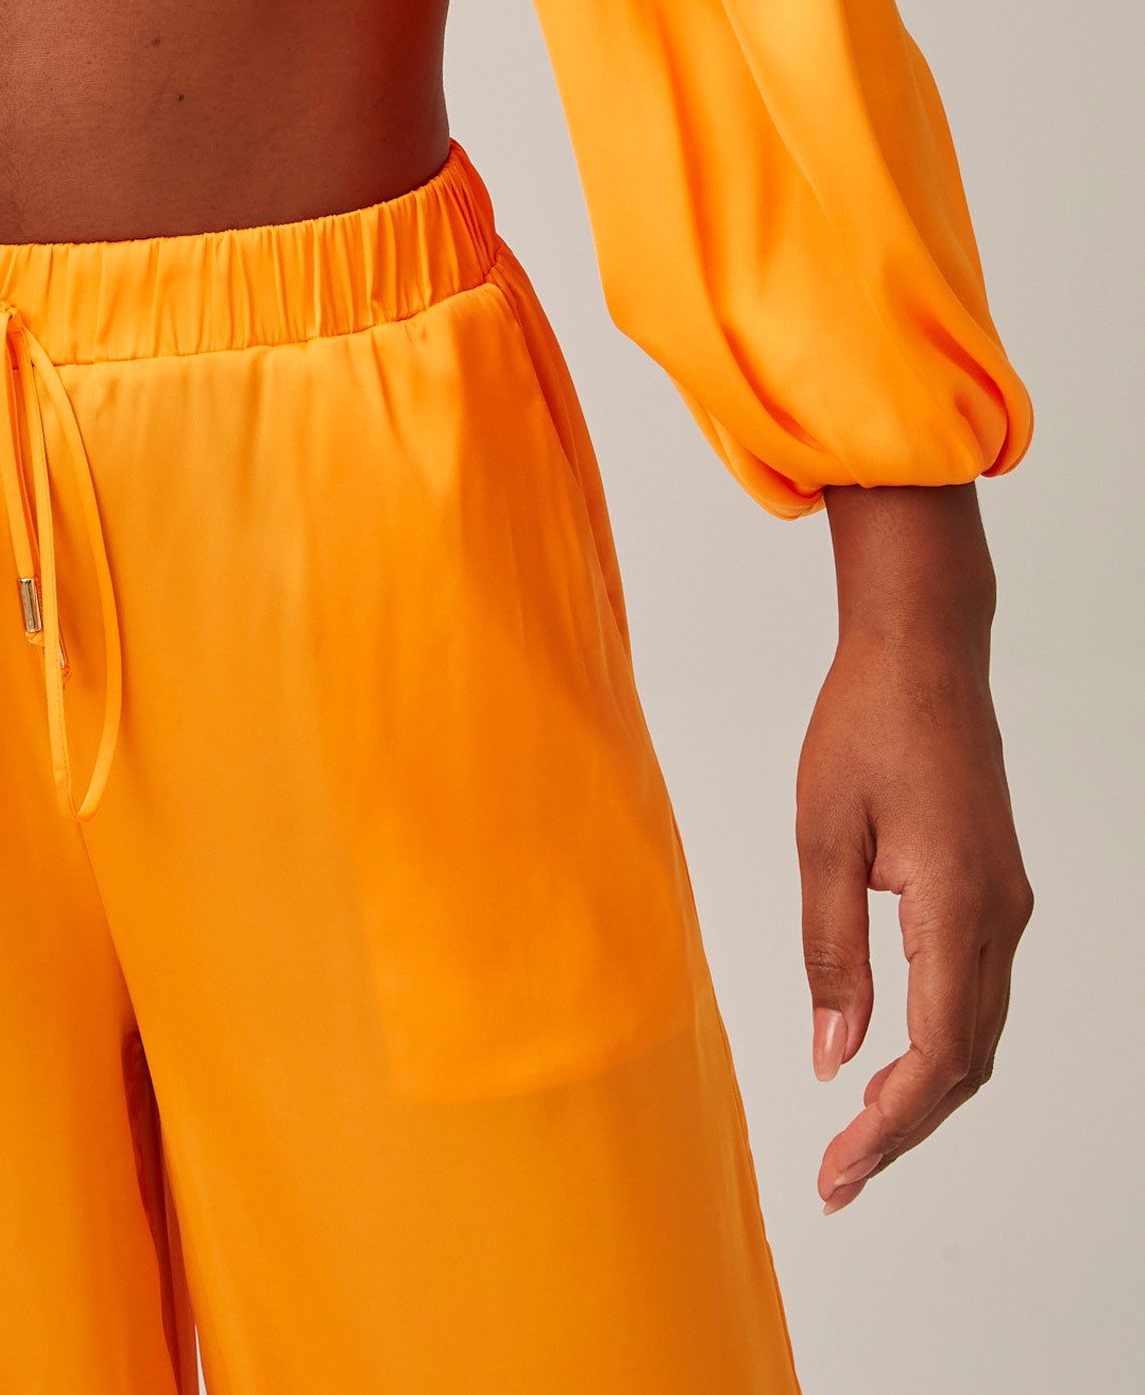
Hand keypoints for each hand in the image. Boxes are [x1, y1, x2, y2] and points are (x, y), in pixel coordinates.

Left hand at [797, 484, 1031, 1213]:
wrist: (923, 649)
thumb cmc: (865, 723)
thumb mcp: (822, 834)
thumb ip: (829, 950)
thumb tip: (834, 1056)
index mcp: (958, 906)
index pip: (936, 1056)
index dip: (890, 1126)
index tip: (838, 1169)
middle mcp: (999, 916)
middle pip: (965, 1062)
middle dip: (904, 1128)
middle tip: (839, 1178)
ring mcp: (1004, 903)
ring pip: (976, 1032)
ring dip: (922, 1091)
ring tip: (856, 1137)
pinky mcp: (994, 887)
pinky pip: (974, 991)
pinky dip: (937, 1042)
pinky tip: (890, 1060)